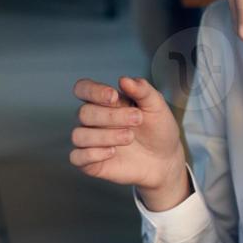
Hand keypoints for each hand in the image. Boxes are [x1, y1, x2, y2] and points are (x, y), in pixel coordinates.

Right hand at [70, 76, 190, 211]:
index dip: (92, 91)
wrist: (166, 159)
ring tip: (129, 137)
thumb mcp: (156, 106)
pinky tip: (112, 152)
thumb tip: (125, 79)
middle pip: (83, 113)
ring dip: (104, 136)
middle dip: (111, 116)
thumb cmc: (158, 130)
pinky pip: (77, 157)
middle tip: (137, 119)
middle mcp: (93, 120)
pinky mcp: (91, 163)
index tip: (113, 96)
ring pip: (78, 135)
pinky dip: (92, 154)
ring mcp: (90, 142)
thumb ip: (142, 90)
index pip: (83, 89)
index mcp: (104, 102)